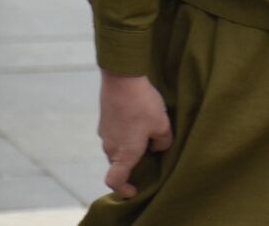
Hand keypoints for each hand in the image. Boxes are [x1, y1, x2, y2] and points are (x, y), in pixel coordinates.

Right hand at [98, 71, 171, 198]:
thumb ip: (163, 143)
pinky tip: (141, 119)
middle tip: (152, 155)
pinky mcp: (105, 120)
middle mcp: (110, 147)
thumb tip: (157, 148)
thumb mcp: (162, 125)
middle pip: (120, 164)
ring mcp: (105, 133)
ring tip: (150, 133)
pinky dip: (127, 133)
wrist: (122, 79)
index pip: (115, 180)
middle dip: (134, 164)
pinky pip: (116, 134)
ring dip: (131, 146)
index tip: (133, 189)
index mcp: (124, 153)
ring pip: (118, 147)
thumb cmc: (143, 105)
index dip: (123, 189)